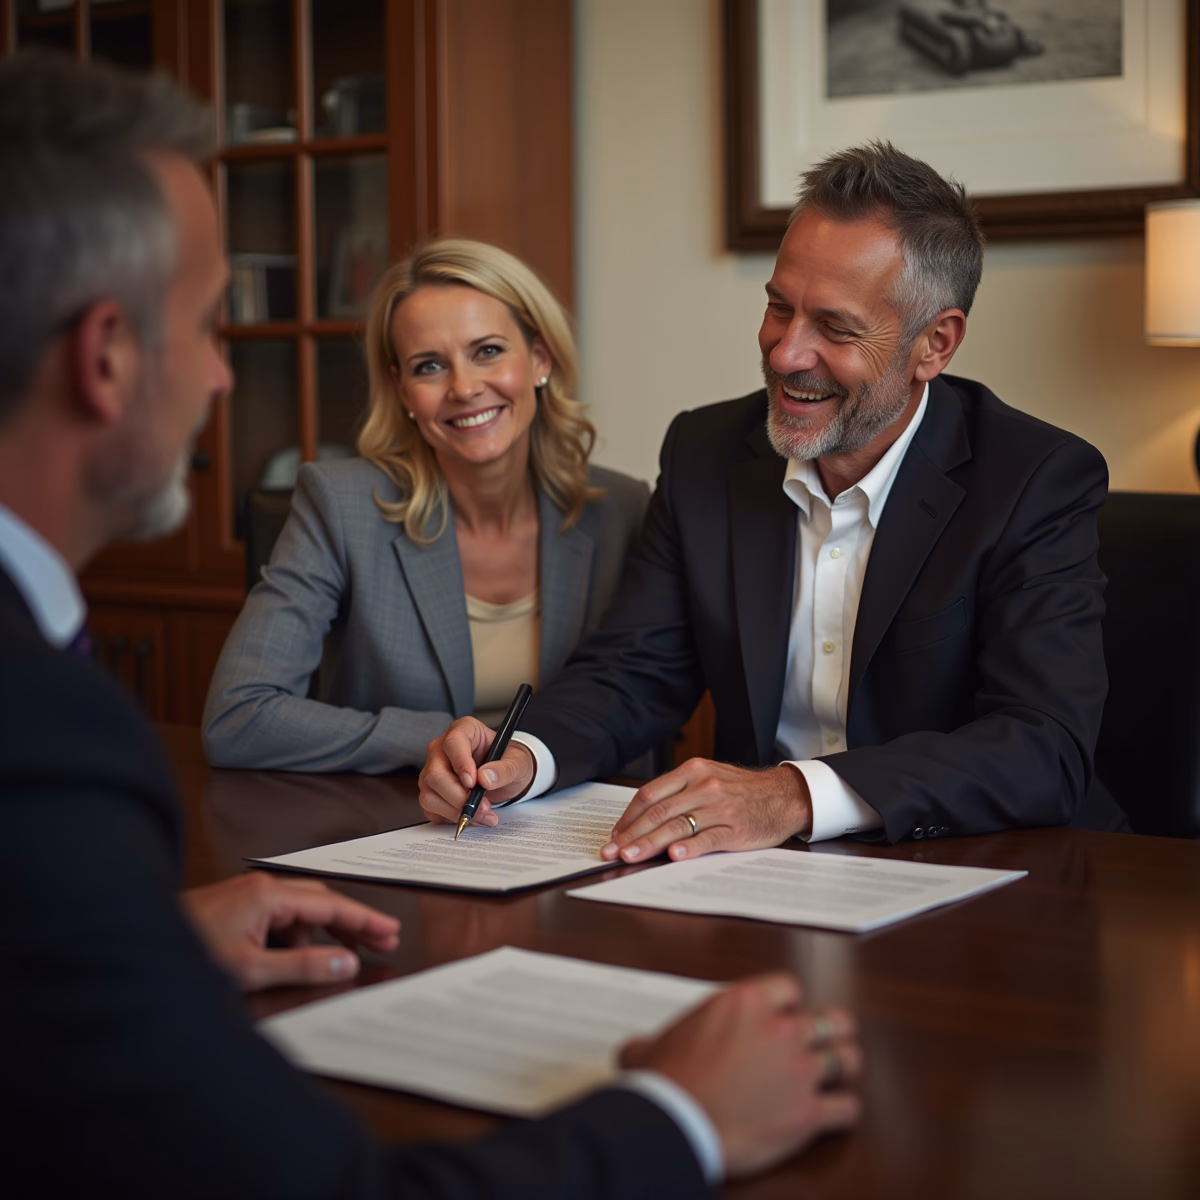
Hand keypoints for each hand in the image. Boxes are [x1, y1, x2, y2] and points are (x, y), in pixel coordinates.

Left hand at [181, 872, 399, 991]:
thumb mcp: (250, 969)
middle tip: (380, 943)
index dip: (364, 920)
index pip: (330, 905)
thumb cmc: (187, 954)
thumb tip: (345, 963)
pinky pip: (279, 919)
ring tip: (338, 959)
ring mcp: (248, 896)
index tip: (389, 931)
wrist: (138, 949)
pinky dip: (294, 938)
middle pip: (320, 903)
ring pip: (299, 912)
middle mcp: (260, 887)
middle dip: (351, 924)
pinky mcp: (237, 909)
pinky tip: (294, 960)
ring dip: (319, 935)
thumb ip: (302, 966)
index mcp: (267, 894)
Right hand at [418, 716, 534, 826]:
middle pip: (436, 774)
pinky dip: (451, 818)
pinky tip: (471, 816)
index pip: (453, 743)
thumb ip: (505, 769)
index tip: (473, 783)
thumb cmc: (509, 763)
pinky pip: (431, 809)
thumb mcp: (517, 763)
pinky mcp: (431, 792)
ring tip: (483, 814)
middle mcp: (442, 749)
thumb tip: (485, 778)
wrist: (505, 778)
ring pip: (430, 795)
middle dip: (459, 797)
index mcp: (464, 730)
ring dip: (456, 811)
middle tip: (484, 807)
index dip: (461, 763)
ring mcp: (433, 771)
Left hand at [601, 759, 812, 863]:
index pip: (650, 794)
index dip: (628, 817)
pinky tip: (673, 857)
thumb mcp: (708, 778)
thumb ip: (679, 793)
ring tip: (631, 857)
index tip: (614, 835)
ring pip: (677, 826)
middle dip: (631, 834)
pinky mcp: (736, 828)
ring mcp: (721, 807)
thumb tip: (641, 820)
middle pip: (659, 812)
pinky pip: (708, 839)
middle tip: (612, 852)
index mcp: (692, 770)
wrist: (784, 795)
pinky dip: (689, 848)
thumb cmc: (741, 790)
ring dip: (650, 844)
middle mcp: (704, 786)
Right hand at [621, 973, 860, 1177]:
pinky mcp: (809, 1113)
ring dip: (843, 1067)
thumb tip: (634, 1050)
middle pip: (833, 1018)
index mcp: (746, 1002)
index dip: (789, 1004)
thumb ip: (652, 1042)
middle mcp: (780, 1030)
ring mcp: (799, 1070)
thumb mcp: (652, 1047)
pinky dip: (842, 1112)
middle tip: (824, 1043)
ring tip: (838, 1075)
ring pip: (848, 1058)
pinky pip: (847, 1108)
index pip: (790, 988)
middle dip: (832, 1030)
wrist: (676, 1122)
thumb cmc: (665, 1081)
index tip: (784, 1017)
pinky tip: (833, 1115)